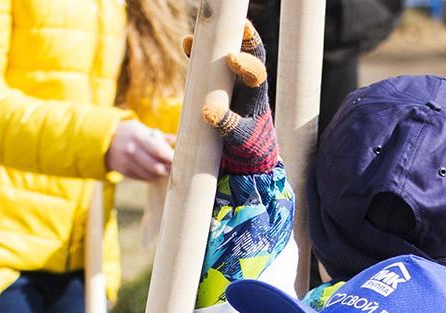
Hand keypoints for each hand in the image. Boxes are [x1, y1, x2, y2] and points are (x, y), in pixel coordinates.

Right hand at [106, 120, 172, 181]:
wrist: (105, 141)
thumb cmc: (131, 133)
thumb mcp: (142, 129)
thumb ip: (160, 136)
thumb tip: (176, 140)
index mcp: (138, 136)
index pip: (158, 151)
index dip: (170, 157)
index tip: (178, 159)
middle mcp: (131, 150)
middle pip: (155, 167)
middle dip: (167, 169)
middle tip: (174, 167)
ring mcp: (126, 162)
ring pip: (149, 175)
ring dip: (160, 175)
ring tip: (165, 170)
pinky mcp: (124, 172)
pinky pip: (142, 178)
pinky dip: (151, 177)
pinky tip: (155, 172)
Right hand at [194, 22, 277, 174]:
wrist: (244, 152)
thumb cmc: (248, 146)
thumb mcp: (240, 140)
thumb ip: (228, 126)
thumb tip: (208, 112)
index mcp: (257, 95)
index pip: (257, 73)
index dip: (247, 63)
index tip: (232, 59)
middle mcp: (248, 82)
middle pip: (251, 53)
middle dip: (245, 39)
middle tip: (238, 27)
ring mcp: (232, 80)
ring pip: (228, 53)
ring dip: (216, 42)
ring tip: (199, 34)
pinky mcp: (217, 83)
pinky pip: (209, 64)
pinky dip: (199, 54)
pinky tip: (188, 43)